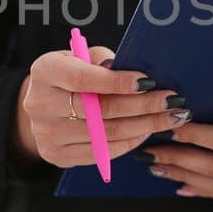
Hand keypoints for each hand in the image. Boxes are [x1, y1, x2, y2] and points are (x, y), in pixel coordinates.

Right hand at [13, 46, 192, 167]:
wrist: (43, 102)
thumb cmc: (71, 73)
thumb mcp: (82, 56)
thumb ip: (105, 62)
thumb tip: (140, 79)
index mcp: (45, 71)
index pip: (84, 79)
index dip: (118, 82)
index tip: (148, 82)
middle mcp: (40, 104)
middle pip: (100, 111)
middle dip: (143, 106)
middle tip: (172, 101)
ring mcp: (46, 133)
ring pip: (106, 134)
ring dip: (144, 126)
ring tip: (169, 117)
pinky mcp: (56, 155)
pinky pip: (102, 152)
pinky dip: (130, 142)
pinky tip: (147, 131)